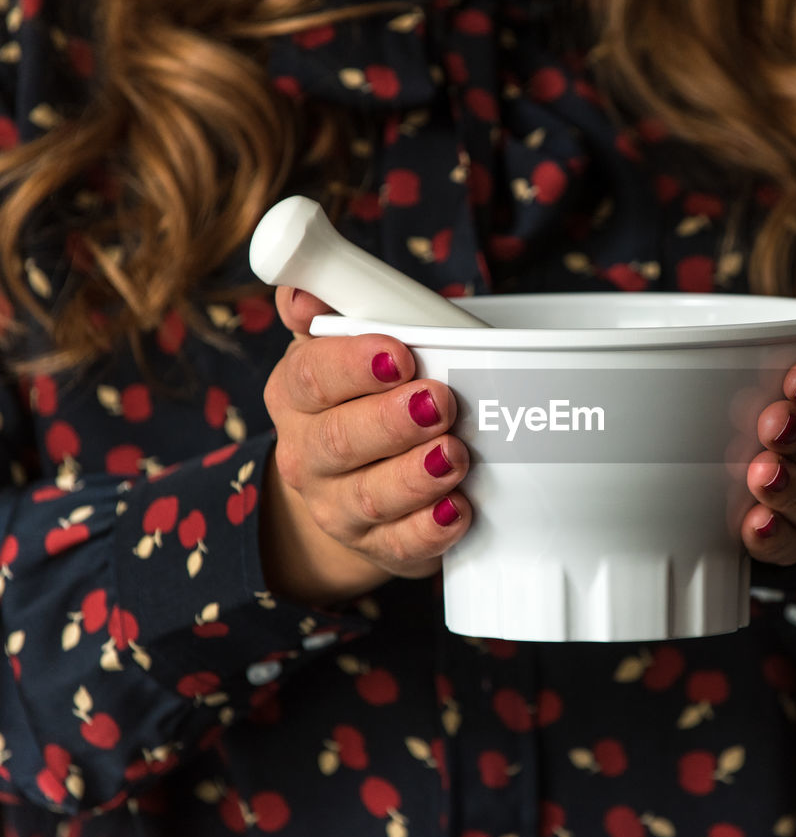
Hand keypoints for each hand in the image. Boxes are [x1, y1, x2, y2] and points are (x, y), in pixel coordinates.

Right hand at [259, 288, 471, 605]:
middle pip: (340, 440)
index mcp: (296, 395)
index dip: (354, 365)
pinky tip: (458, 511)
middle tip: (439, 402)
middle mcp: (308, 454)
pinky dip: (431, 530)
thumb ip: (335, 308)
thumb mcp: (344, 346)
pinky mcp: (378, 546)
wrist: (353, 484)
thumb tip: (301, 290)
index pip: (311, 377)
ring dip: (416, 476)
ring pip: (371, 497)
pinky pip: (401, 545)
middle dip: (393, 421)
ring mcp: (339, 507)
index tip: (401, 353)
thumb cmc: (361, 398)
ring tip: (455, 455)